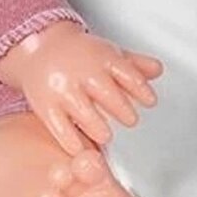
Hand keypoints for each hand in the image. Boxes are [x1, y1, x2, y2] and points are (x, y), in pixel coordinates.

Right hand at [0, 18, 161, 156]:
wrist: (37, 48)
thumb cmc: (79, 54)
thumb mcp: (108, 52)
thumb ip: (135, 65)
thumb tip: (159, 70)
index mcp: (101, 58)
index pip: (127, 74)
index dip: (141, 90)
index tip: (150, 101)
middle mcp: (82, 73)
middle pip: (107, 94)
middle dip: (122, 109)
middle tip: (131, 119)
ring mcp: (63, 90)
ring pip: (84, 112)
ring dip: (99, 127)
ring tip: (107, 135)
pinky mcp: (45, 106)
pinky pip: (60, 127)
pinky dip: (72, 141)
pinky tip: (81, 148)